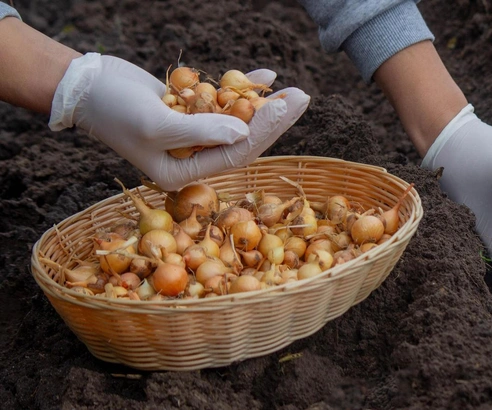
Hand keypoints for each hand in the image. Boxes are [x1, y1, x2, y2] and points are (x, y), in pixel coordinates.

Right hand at [49, 53, 309, 190]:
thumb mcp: (156, 123)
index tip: (287, 108)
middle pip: (243, 140)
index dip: (265, 132)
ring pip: (237, 121)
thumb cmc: (114, 109)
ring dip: (263, 105)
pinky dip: (240, 90)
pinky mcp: (190, 112)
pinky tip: (265, 78)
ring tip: (293, 91)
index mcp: (182, 173)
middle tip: (302, 98)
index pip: (235, 155)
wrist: (84, 84)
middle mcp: (191, 158)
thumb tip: (245, 134)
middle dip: (274, 120)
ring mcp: (192, 135)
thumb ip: (201, 130)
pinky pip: (222, 103)